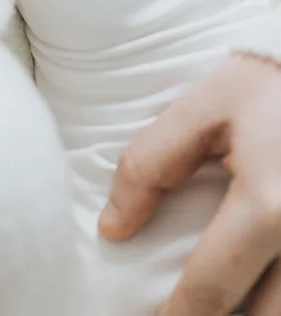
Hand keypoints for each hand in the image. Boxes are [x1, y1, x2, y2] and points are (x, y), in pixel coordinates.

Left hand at [98, 53, 280, 314]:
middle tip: (181, 310)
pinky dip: (274, 292)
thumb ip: (150, 165)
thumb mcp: (203, 108)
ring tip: (219, 299)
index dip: (176, 315)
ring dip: (256, 310)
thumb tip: (112, 228)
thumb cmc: (266, 84)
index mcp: (269, 205)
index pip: (213, 288)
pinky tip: (251, 284)